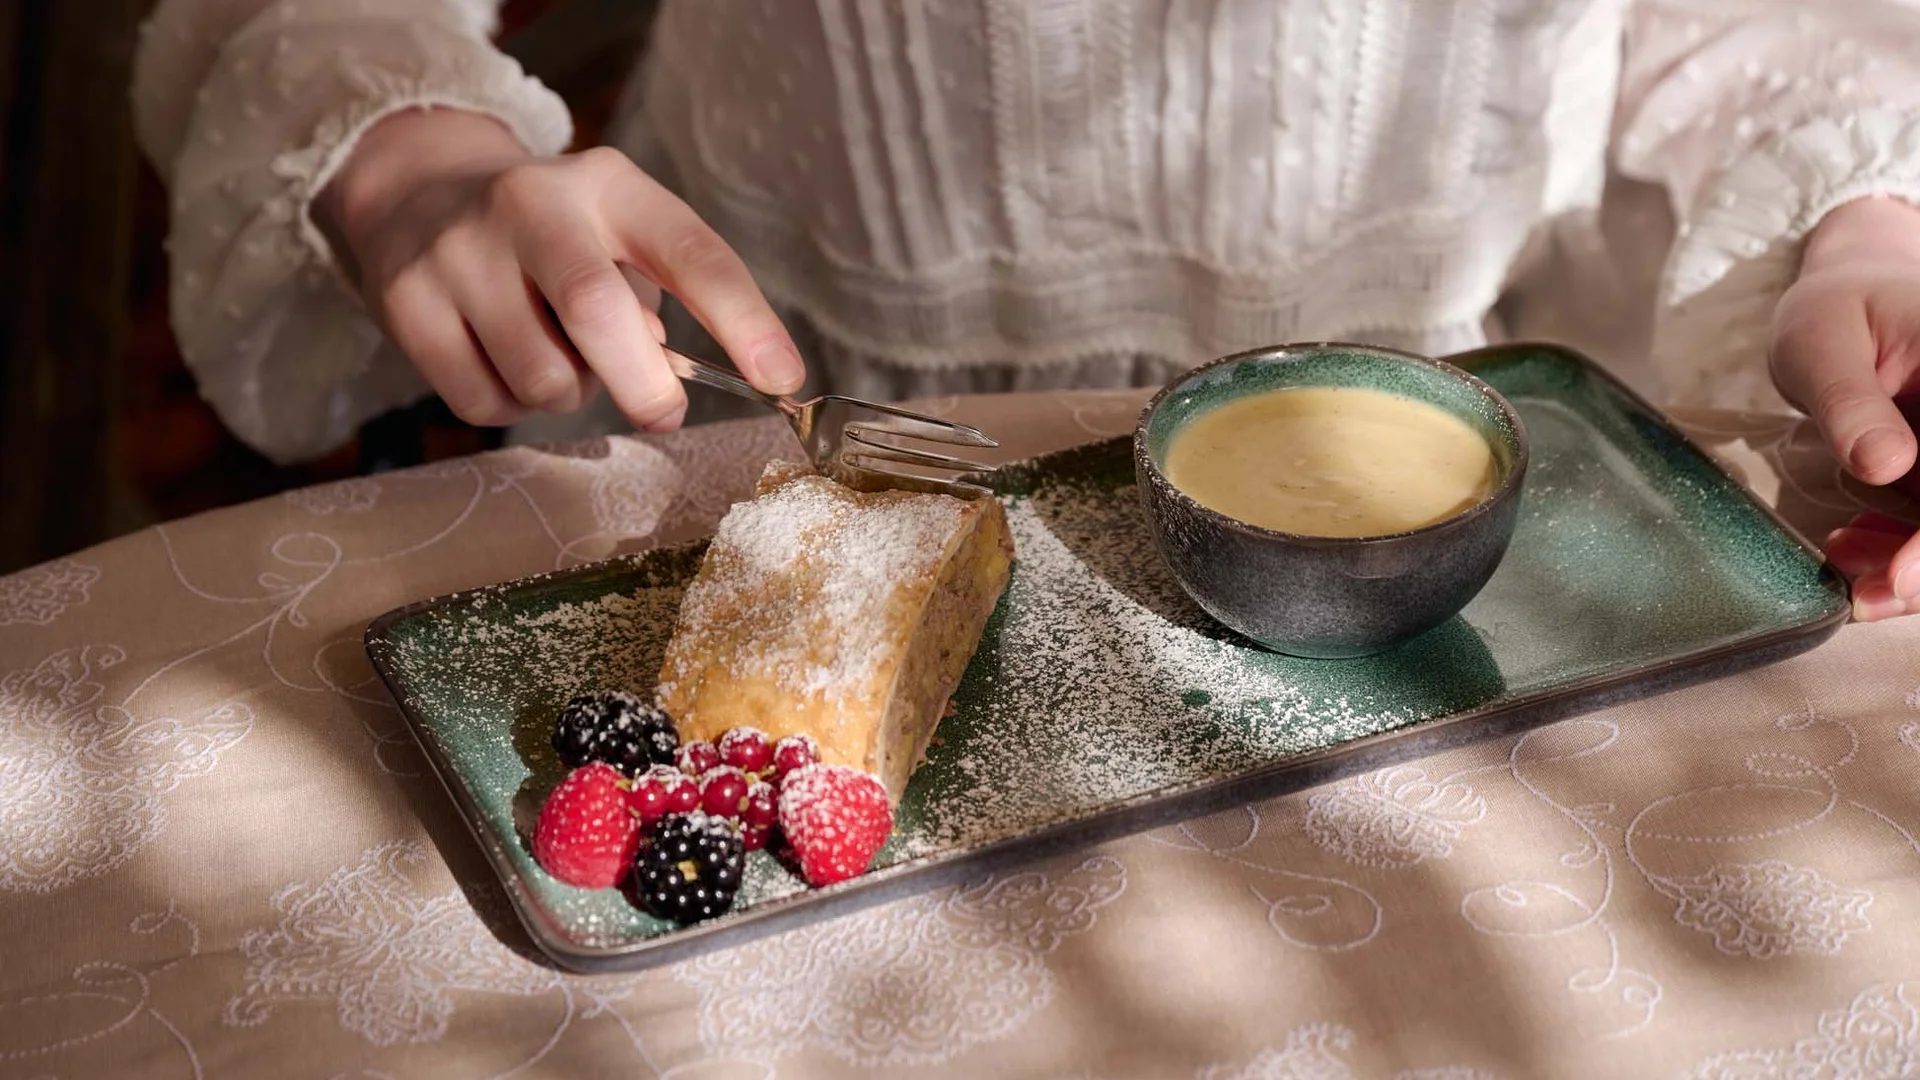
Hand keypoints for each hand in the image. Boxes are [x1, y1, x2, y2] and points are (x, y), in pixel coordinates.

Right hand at [315, 107, 804, 431]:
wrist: (418, 195)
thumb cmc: (553, 237)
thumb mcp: (616, 235)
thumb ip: (655, 294)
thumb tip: (663, 374)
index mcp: (608, 185)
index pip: (691, 252)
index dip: (743, 320)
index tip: (782, 378)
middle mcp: (530, 204)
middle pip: (598, 313)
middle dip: (643, 386)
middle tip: (661, 412)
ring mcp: (459, 251)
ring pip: (541, 376)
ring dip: (568, 395)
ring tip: (557, 357)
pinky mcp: (407, 303)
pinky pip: (484, 401)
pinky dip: (511, 406)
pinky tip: (503, 362)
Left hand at [1772, 195, 1919, 619]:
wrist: (1844, 301)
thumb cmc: (1835, 310)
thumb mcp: (1821, 343)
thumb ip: (1851, 403)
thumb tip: (1885, 465)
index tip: (1904, 580)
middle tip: (1866, 596)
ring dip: (1914, 566)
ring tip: (1844, 565)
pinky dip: (1903, 550)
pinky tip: (1851, 546)